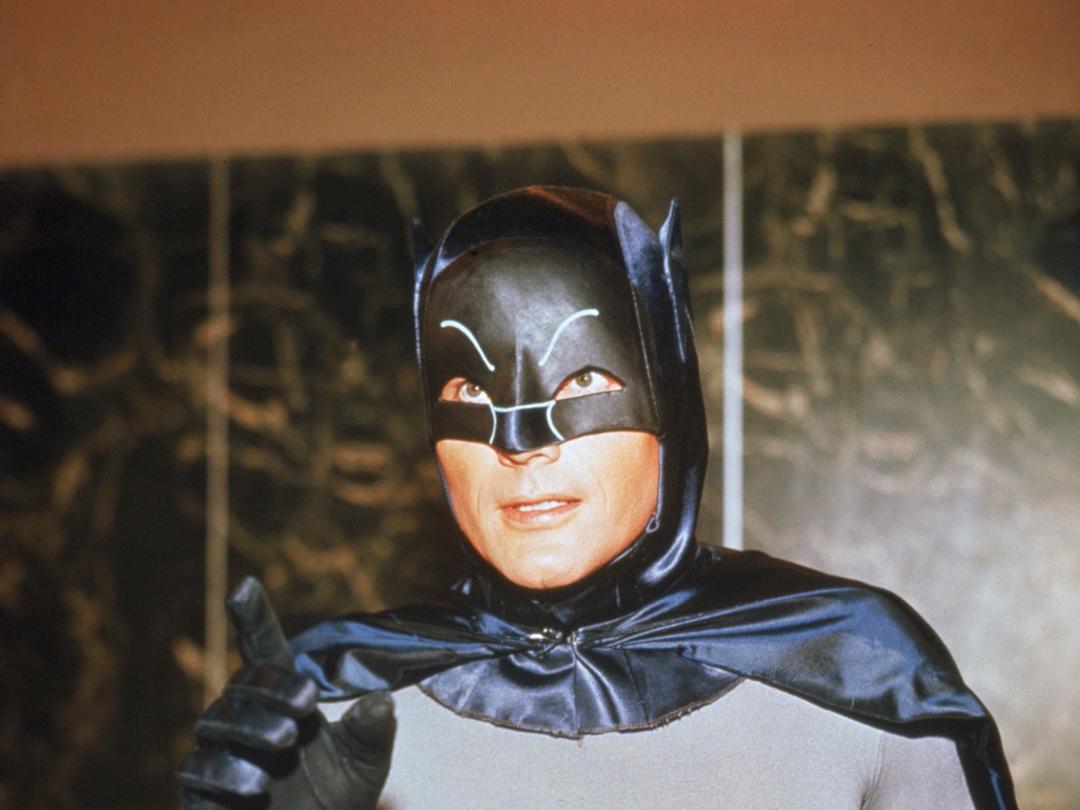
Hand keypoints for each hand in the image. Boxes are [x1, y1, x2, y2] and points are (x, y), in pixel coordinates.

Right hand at [179, 577, 394, 808]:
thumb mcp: (364, 765)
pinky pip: (198, 769)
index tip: (244, 585)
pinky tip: (255, 788)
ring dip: (251, 728)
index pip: (263, 648)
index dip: (252, 616)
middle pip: (243, 682)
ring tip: (285, 742)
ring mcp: (220, 749)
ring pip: (217, 721)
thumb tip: (380, 701)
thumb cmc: (336, 800)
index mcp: (283, 695)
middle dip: (272, 689)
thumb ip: (372, 733)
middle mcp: (246, 714)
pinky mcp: (200, 788)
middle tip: (307, 707)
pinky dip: (225, 774)